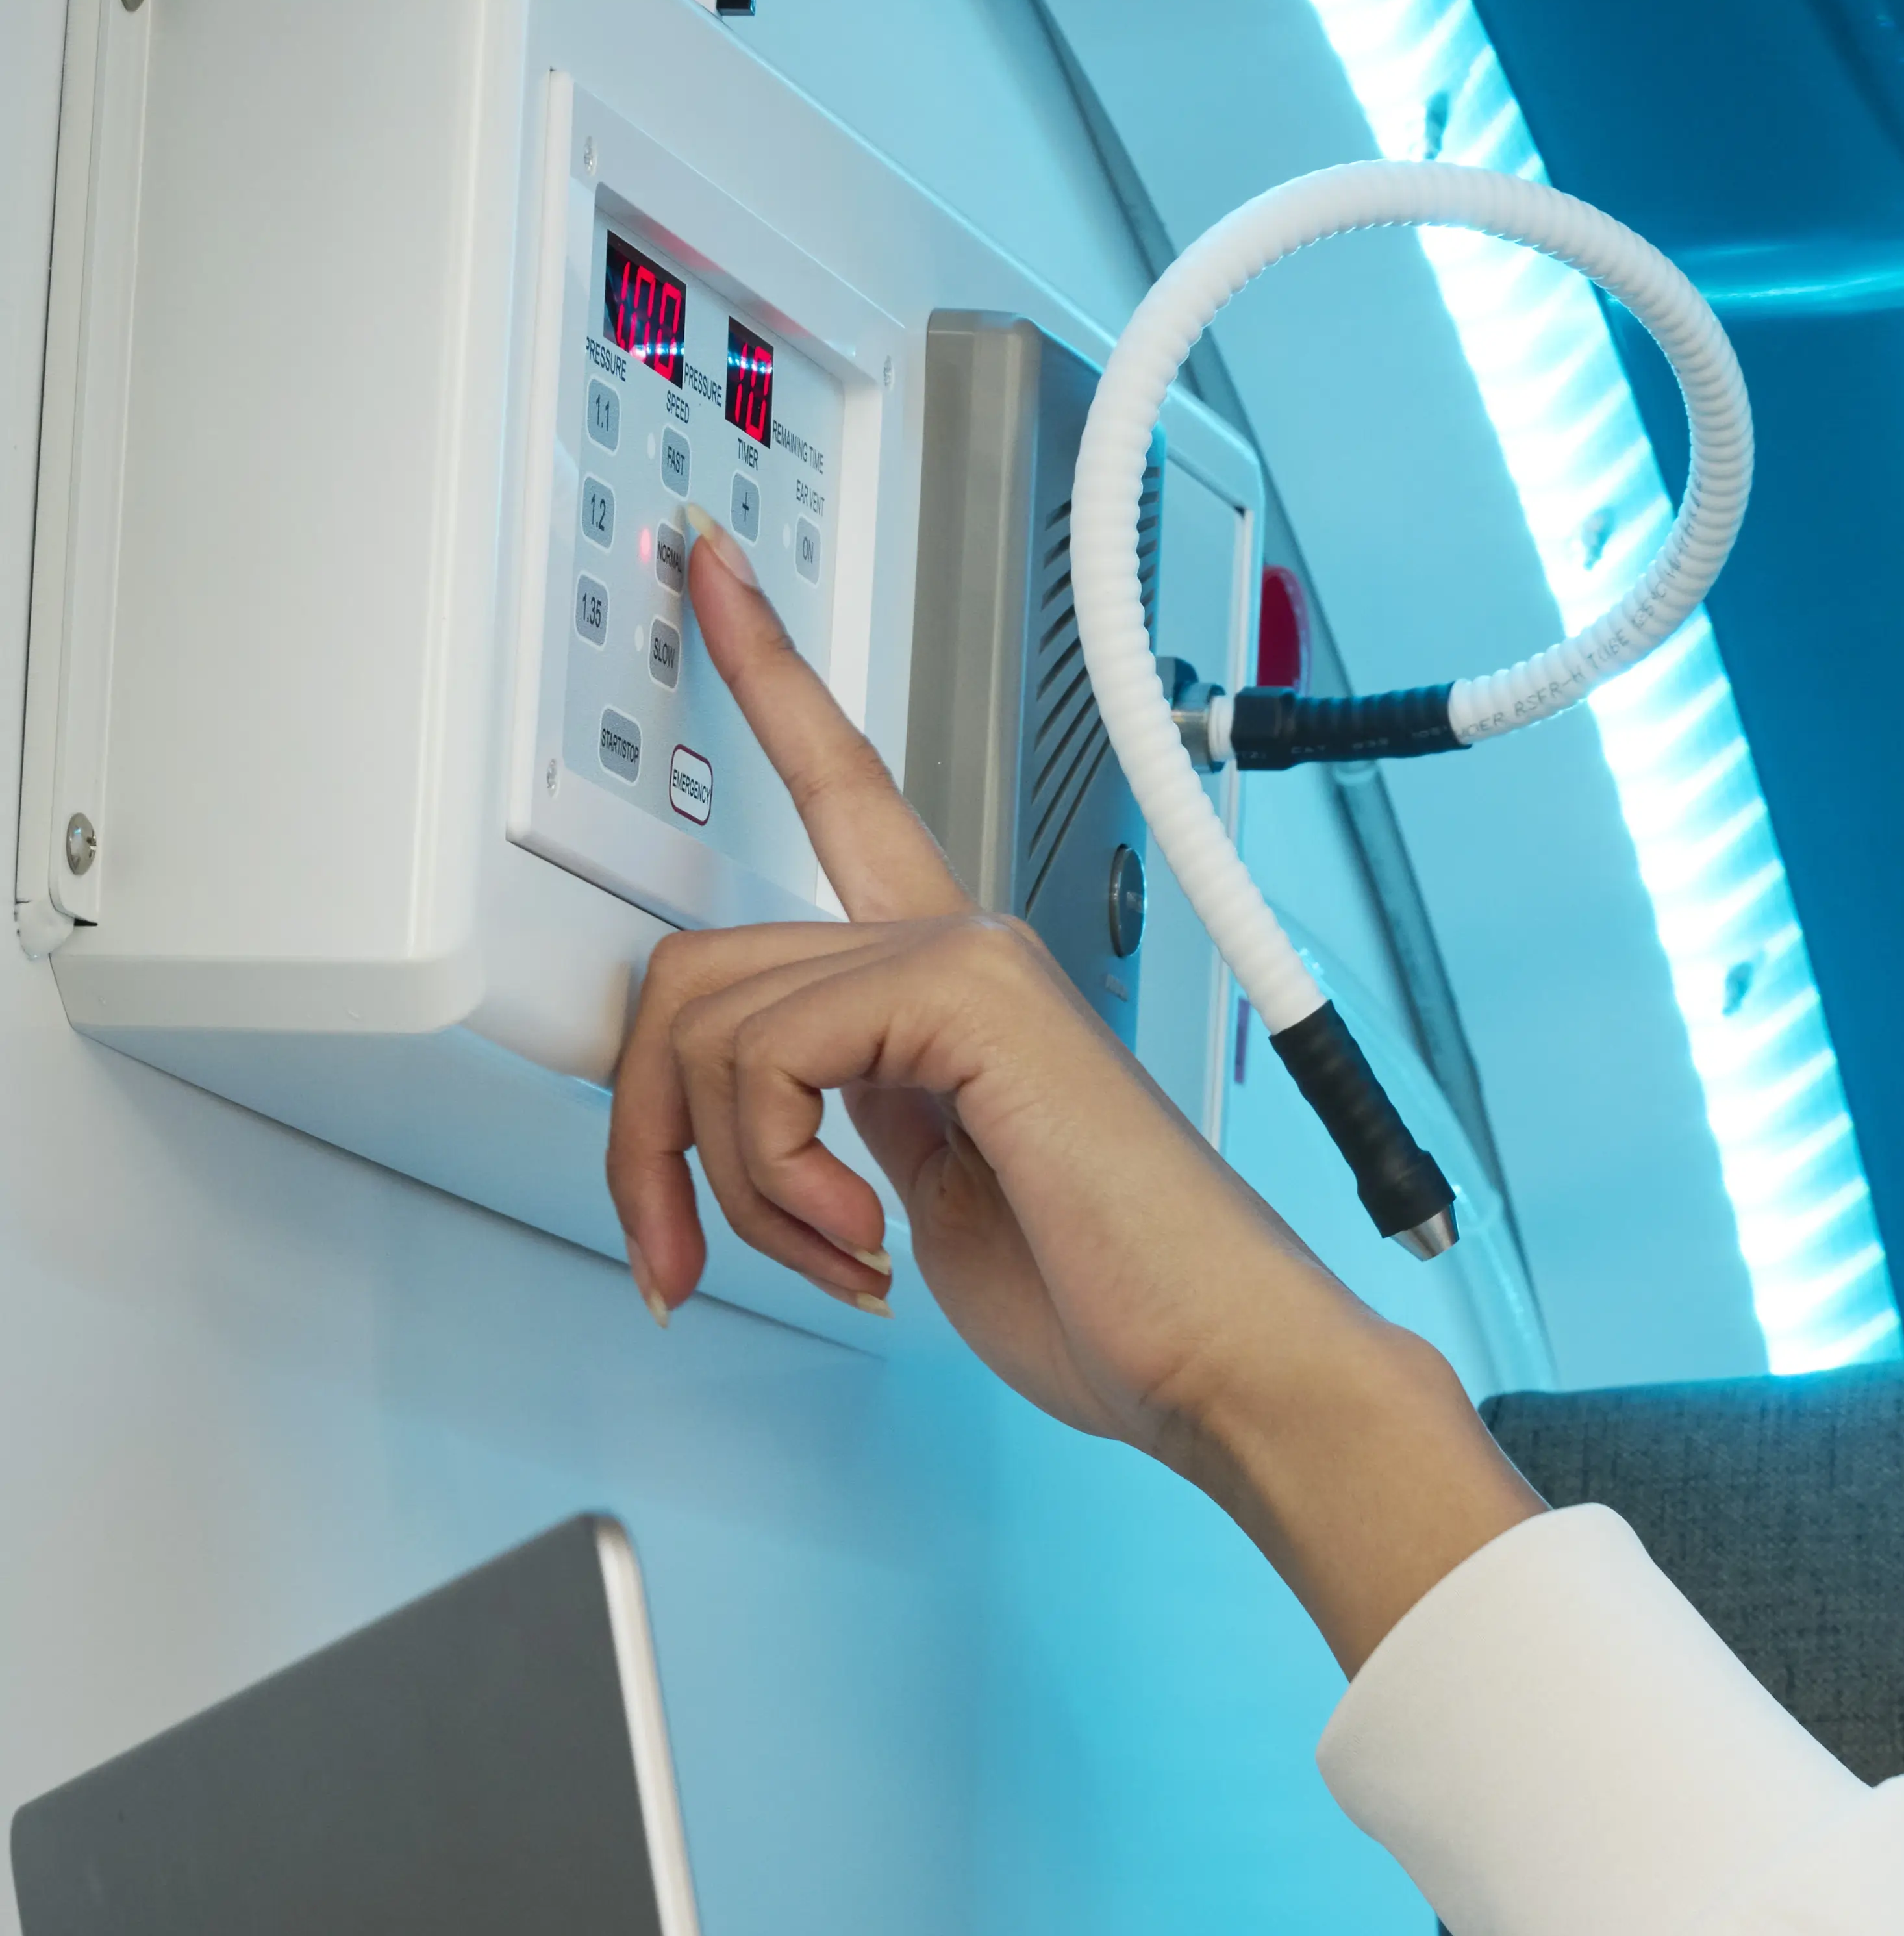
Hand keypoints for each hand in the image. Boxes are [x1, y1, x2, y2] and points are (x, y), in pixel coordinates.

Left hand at [607, 527, 1539, 1663]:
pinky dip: (778, 1179)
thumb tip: (727, 1137)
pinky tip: (869, 1243)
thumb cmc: (1108, 1305)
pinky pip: (767, 1055)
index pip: (840, 802)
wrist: (1221, 1360)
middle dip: (649, 1135)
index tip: (709, 576)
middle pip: (698, 970)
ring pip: (712, 1020)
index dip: (768, 679)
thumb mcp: (918, 1205)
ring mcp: (963, 958)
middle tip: (685, 1253)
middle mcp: (953, 946)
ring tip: (829, 1260)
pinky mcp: (966, 992)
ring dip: (729, 1182)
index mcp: (949, 988)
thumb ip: (830, 1130)